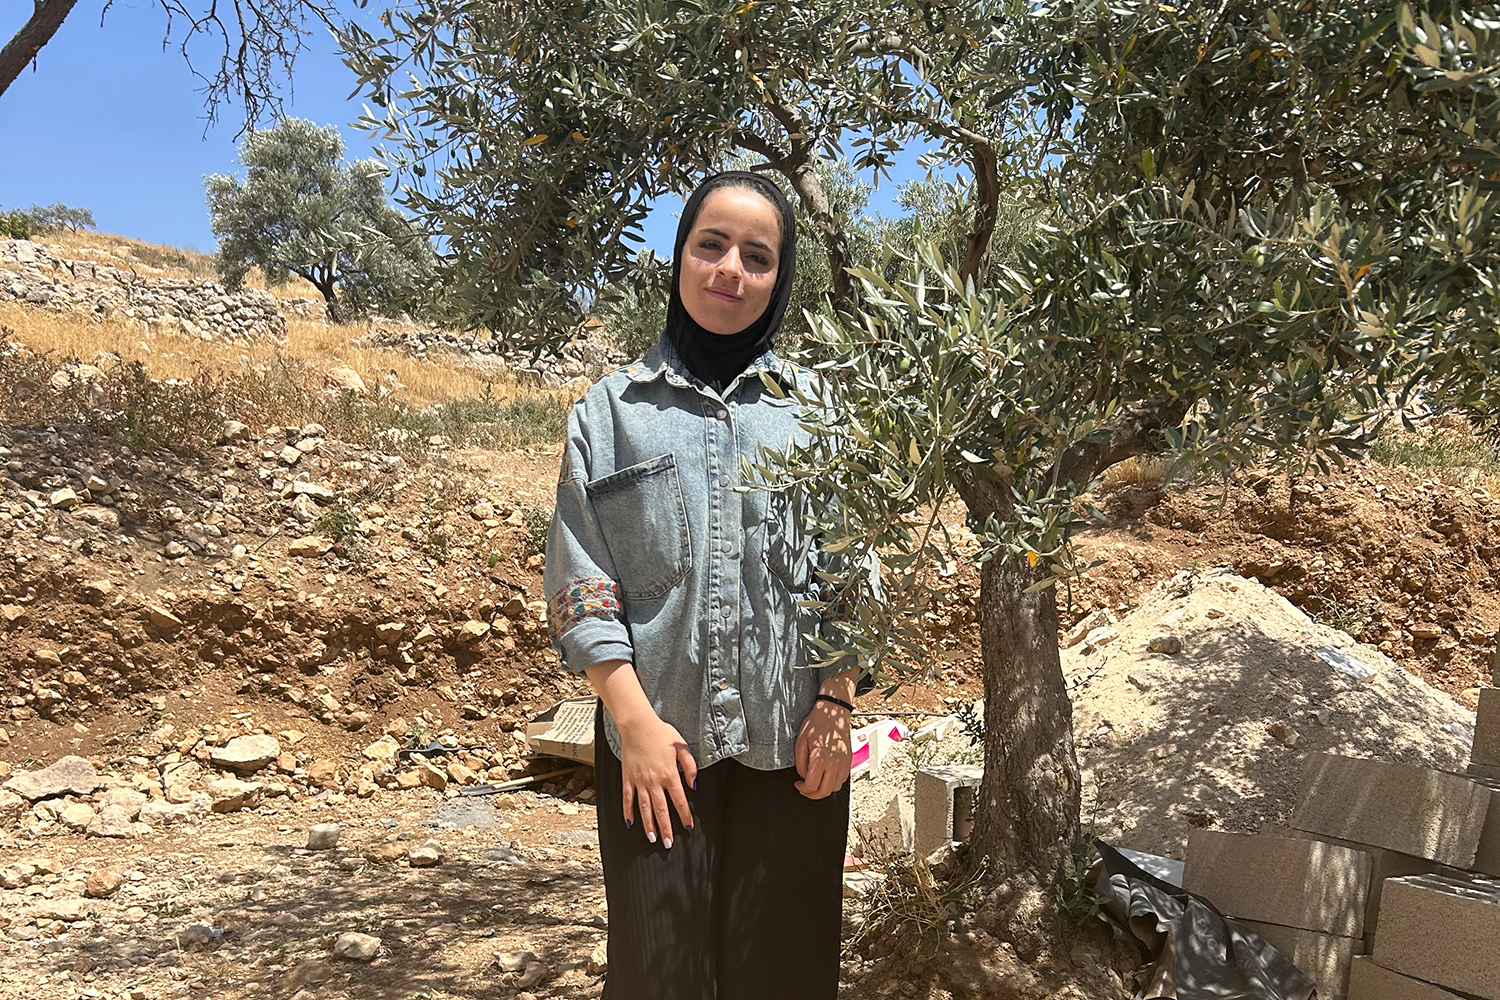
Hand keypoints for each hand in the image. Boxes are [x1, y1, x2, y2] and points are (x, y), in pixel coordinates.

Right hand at [616, 714, 697, 847]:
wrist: (638, 725)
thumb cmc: (662, 734)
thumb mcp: (682, 747)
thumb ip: (690, 766)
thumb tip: (694, 785)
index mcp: (669, 774)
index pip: (679, 800)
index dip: (685, 815)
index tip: (688, 827)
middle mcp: (654, 781)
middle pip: (661, 810)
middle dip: (666, 828)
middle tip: (668, 844)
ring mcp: (639, 781)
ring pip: (644, 808)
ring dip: (649, 825)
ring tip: (652, 838)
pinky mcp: (628, 778)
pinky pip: (627, 798)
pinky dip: (628, 811)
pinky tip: (630, 823)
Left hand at [794, 698, 851, 798]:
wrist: (834, 712)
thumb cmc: (816, 724)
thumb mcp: (800, 741)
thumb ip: (800, 763)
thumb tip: (803, 776)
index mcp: (821, 759)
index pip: (811, 786)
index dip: (802, 789)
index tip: (798, 785)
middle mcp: (835, 763)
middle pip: (824, 792)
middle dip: (812, 794)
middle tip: (805, 789)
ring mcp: (844, 763)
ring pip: (835, 788)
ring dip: (824, 789)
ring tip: (815, 782)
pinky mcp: (849, 761)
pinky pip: (842, 780)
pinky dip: (833, 782)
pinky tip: (825, 775)